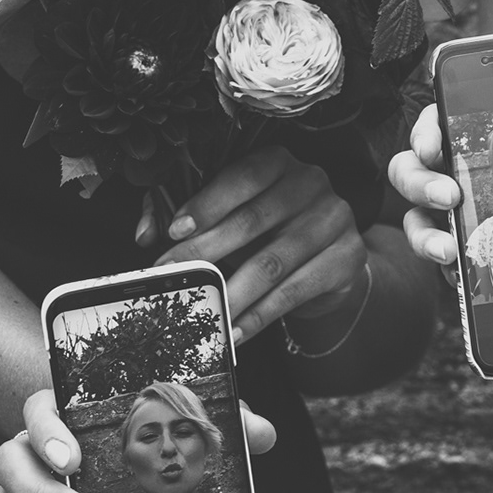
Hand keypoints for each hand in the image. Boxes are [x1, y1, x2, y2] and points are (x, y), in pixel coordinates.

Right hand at [0, 388, 277, 492]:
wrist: (131, 481)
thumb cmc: (152, 448)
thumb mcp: (186, 431)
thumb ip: (221, 424)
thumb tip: (261, 433)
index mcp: (66, 416)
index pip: (37, 409)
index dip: (46, 430)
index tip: (73, 457)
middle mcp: (34, 454)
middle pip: (7, 463)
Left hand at [138, 147, 366, 344]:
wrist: (330, 260)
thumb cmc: (268, 231)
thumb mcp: (230, 214)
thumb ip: (185, 215)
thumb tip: (145, 233)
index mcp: (279, 162)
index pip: (242, 177)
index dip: (207, 203)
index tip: (174, 231)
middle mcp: (312, 183)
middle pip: (252, 221)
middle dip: (206, 253)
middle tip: (174, 279)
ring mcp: (334, 220)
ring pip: (272, 262)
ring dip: (232, 293)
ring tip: (204, 313)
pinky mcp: (347, 258)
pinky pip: (294, 292)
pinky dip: (259, 316)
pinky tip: (235, 330)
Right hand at [388, 103, 461, 266]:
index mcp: (464, 146)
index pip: (432, 125)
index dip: (424, 133)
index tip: (430, 148)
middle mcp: (443, 175)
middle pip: (409, 171)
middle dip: (420, 184)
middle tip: (449, 198)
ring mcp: (439, 213)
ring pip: (413, 219)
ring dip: (423, 235)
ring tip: (447, 250)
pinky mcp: (444, 246)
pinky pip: (431, 254)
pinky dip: (440, 264)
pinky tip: (456, 271)